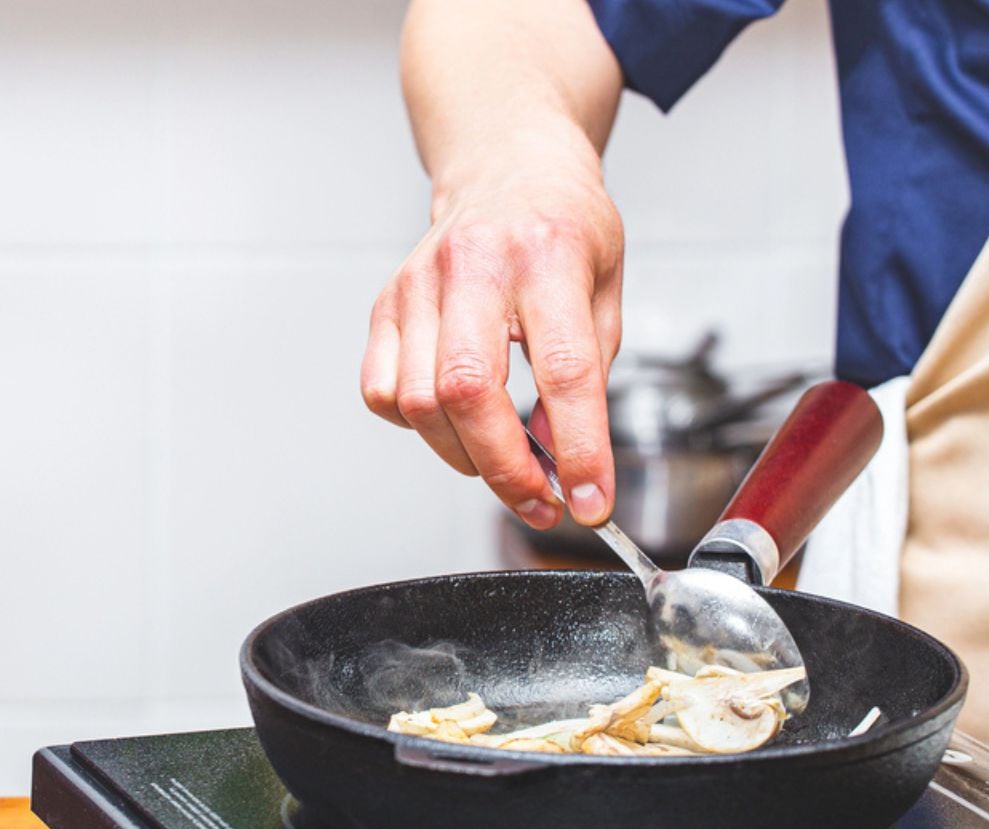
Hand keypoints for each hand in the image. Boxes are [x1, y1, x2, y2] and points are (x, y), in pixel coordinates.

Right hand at [361, 132, 622, 528]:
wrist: (506, 168)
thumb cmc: (562, 226)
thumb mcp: (606, 288)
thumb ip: (589, 372)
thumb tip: (560, 455)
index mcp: (548, 257)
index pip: (563, 370)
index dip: (577, 448)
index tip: (589, 500)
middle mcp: (474, 266)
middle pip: (470, 390)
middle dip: (505, 468)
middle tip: (539, 500)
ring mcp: (418, 285)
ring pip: (419, 401)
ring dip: (463, 455)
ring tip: (501, 464)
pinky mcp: (385, 305)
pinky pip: (382, 391)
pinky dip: (416, 425)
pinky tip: (452, 419)